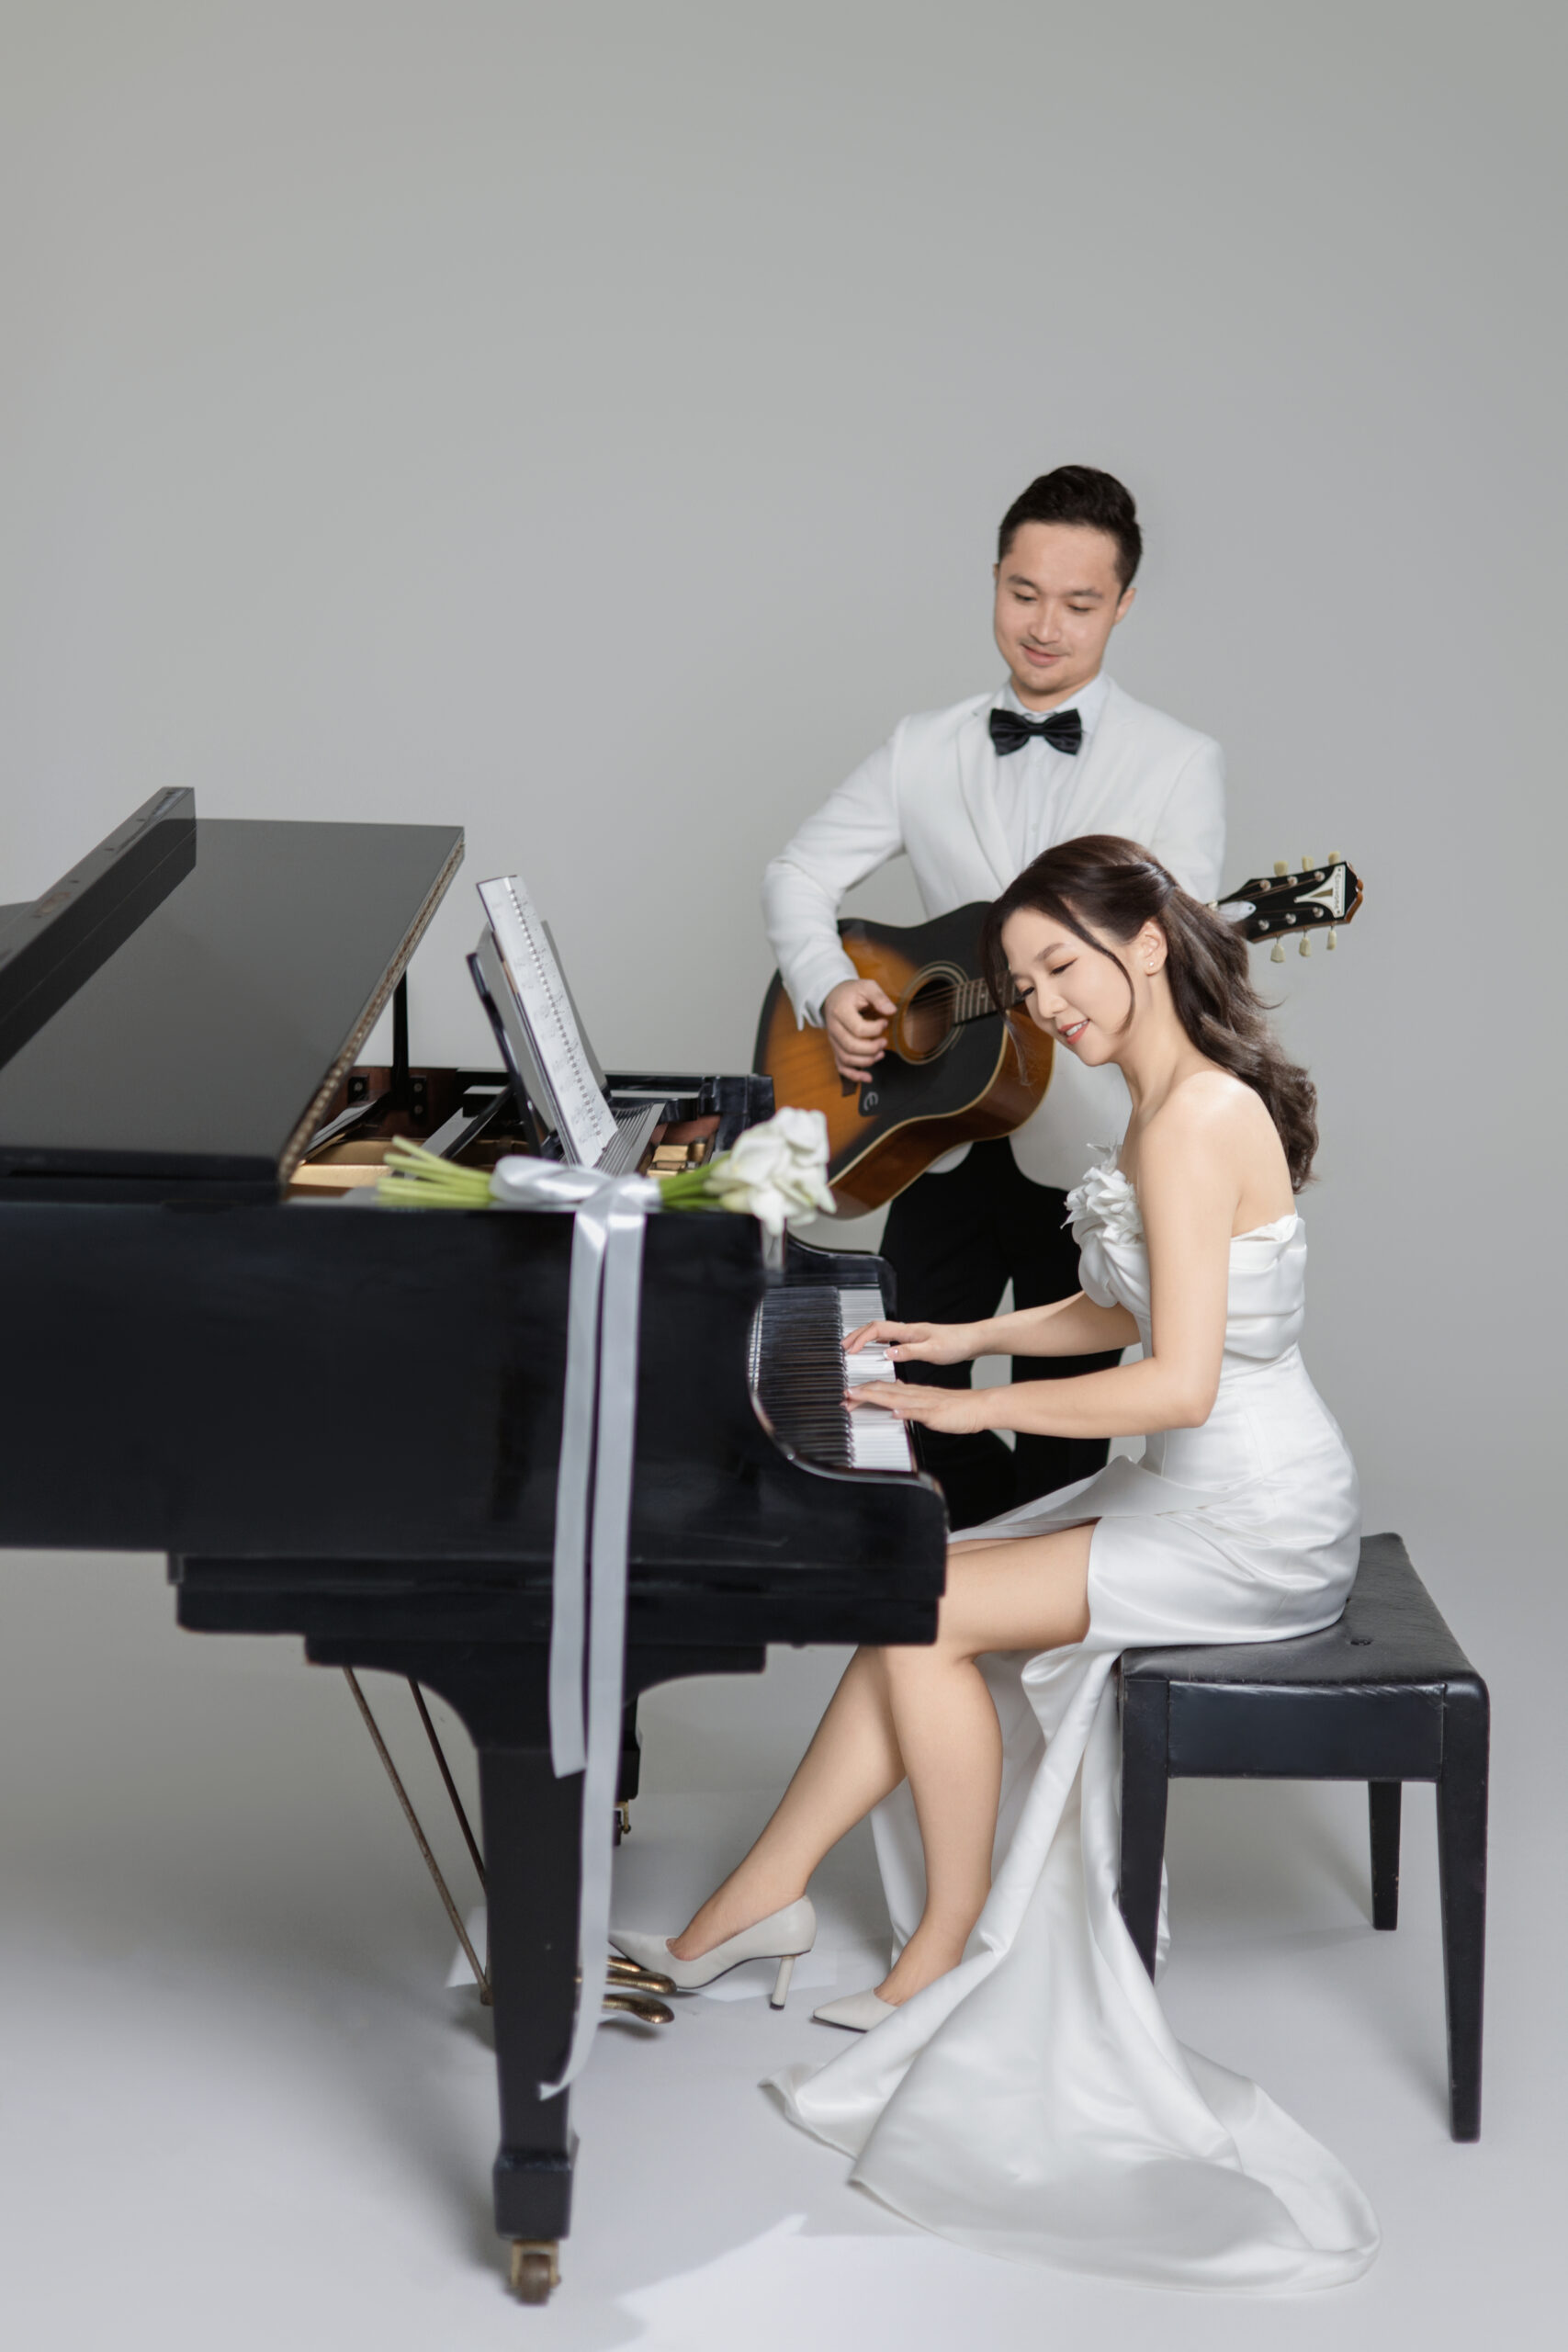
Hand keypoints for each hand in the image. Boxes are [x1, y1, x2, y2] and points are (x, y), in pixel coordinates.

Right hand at [824, 976, 895, 1082]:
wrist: (833, 996)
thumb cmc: (851, 992)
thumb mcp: (866, 986)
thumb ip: (879, 997)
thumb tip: (891, 1010)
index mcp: (840, 1012)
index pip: (858, 1029)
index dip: (875, 1029)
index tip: (885, 1022)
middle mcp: (833, 1029)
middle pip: (852, 1047)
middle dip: (872, 1048)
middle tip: (884, 1041)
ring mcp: (833, 1041)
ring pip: (847, 1059)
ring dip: (867, 1061)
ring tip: (880, 1054)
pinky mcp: (836, 1048)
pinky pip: (841, 1066)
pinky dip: (854, 1075)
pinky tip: (868, 1078)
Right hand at [844, 1317, 981, 1366]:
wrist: (972, 1340)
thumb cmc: (956, 1344)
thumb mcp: (932, 1352)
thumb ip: (908, 1352)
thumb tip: (887, 1354)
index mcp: (909, 1331)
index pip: (877, 1330)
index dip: (860, 1339)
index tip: (849, 1350)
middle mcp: (908, 1329)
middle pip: (874, 1327)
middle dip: (856, 1335)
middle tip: (843, 1347)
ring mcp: (911, 1333)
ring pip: (881, 1331)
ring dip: (865, 1337)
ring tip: (853, 1347)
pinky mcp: (915, 1339)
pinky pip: (889, 1337)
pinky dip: (877, 1342)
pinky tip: (877, 1350)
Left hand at [847, 1379, 997, 1434]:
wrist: (977, 1407)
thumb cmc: (954, 1408)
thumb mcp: (926, 1402)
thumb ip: (909, 1398)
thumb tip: (893, 1396)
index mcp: (912, 1393)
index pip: (883, 1388)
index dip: (864, 1391)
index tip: (847, 1395)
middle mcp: (915, 1395)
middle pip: (884, 1391)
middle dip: (862, 1393)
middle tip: (843, 1396)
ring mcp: (924, 1403)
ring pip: (896, 1397)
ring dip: (875, 1397)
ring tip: (857, 1396)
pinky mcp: (935, 1413)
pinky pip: (918, 1412)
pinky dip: (905, 1411)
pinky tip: (894, 1412)